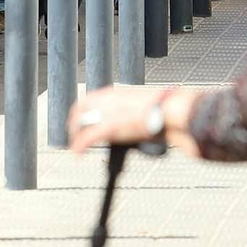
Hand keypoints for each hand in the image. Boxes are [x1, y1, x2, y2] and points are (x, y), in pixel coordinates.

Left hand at [67, 86, 201, 155]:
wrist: (171, 109)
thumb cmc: (165, 108)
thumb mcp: (144, 104)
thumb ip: (133, 110)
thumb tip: (137, 118)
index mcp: (116, 93)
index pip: (90, 99)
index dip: (83, 110)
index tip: (81, 119)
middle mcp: (108, 98)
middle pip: (81, 108)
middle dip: (75, 122)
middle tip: (74, 134)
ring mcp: (107, 112)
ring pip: (81, 123)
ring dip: (76, 135)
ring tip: (76, 146)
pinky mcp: (109, 127)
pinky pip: (87, 138)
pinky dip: (79, 146)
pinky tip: (77, 153)